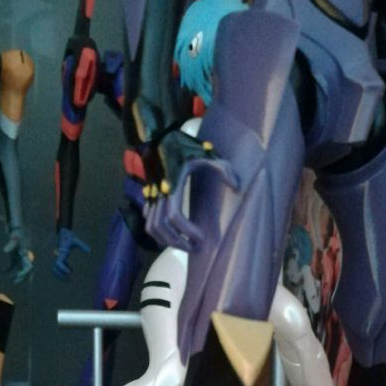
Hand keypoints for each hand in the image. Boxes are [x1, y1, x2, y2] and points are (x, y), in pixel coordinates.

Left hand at [4, 227, 34, 282]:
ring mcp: (20, 258)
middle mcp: (25, 258)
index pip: (29, 267)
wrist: (17, 229)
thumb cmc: (17, 233)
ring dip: (15, 275)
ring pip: (19, 270)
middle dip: (21, 277)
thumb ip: (10, 245)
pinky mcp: (15, 258)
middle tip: (14, 281)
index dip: (25, 272)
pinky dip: (7, 269)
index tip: (18, 275)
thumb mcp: (14, 238)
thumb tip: (4, 251)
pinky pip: (12, 266)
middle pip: (26, 271)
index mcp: (27, 255)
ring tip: (10, 279)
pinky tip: (1, 271)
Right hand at [54, 227, 89, 278]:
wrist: (64, 233)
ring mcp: (60, 257)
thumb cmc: (70, 237)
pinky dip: (65, 269)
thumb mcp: (76, 241)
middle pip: (55, 269)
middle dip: (60, 275)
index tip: (70, 273)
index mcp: (61, 254)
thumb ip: (82, 246)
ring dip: (61, 274)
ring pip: (56, 269)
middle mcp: (59, 256)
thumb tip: (89, 251)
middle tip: (68, 280)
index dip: (63, 269)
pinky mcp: (62, 257)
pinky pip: (62, 265)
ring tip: (68, 279)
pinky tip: (72, 271)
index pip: (59, 264)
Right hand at [143, 130, 239, 250]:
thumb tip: (237, 186)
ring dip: (166, 240)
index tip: (201, 238)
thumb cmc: (183, 144)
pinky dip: (156, 231)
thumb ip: (223, 168)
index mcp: (172, 186)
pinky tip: (170, 235)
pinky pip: (147, 220)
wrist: (157, 136)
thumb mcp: (206, 152)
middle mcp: (158, 194)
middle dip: (177, 242)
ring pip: (152, 227)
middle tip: (194, 249)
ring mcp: (151, 195)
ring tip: (182, 245)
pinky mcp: (148, 195)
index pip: (175, 217)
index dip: (187, 231)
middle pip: (162, 228)